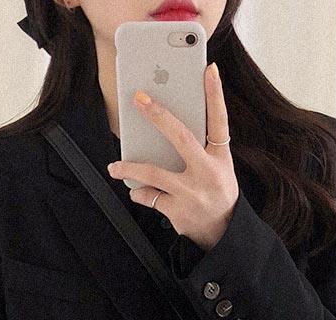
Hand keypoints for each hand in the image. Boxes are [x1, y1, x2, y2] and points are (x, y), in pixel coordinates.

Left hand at [106, 61, 238, 252]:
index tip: (209, 69)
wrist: (222, 234)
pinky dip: (140, 193)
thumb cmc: (215, 193)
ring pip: (154, 173)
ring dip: (129, 167)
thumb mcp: (218, 169)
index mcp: (221, 159)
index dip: (215, 95)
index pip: (220, 121)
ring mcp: (192, 193)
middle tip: (139, 99)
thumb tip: (164, 125)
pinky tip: (136, 191)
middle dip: (158, 116)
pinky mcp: (178, 211)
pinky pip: (150, 197)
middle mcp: (208, 173)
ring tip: (114, 166)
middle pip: (181, 138)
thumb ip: (200, 149)